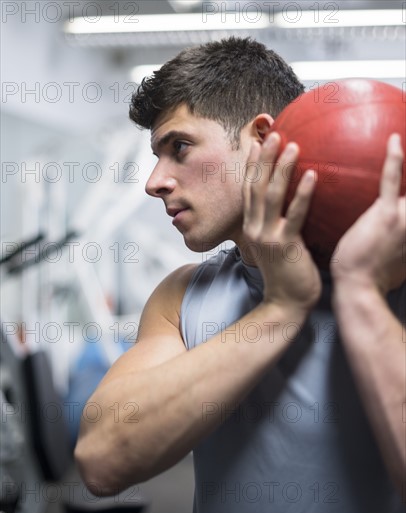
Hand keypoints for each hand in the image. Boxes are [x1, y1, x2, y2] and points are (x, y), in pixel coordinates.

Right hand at [242, 132, 320, 312]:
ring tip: (292, 146)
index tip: (257, 143)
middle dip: (265, 158)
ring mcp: (267, 236)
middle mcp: (255, 228)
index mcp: (251, 226)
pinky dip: (302, 194)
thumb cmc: (284, 273)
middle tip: (274, 134)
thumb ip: (275, 224)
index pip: (249, 190)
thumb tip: (286, 206)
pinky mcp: (284, 245)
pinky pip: (295, 214)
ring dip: (282, 168)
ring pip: (271, 195)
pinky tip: (311, 175)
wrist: (284, 302)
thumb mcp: (273, 245)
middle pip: (257, 186)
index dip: (252, 165)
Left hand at [331, 134, 405, 293]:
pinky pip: (391, 180)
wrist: (359, 289)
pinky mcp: (386, 214)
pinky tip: (394, 140)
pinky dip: (394, 159)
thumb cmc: (373, 278)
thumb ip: (402, 246)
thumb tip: (397, 244)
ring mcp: (405, 217)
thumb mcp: (399, 264)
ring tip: (404, 140)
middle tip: (405, 179)